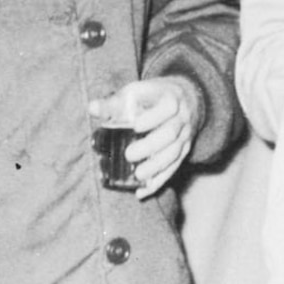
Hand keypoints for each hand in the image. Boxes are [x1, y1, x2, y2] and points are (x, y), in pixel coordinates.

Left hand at [88, 75, 201, 197]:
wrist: (190, 98)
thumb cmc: (156, 95)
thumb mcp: (139, 92)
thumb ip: (115, 102)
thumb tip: (93, 108)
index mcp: (171, 98)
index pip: (168, 107)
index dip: (154, 117)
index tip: (136, 126)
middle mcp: (181, 118)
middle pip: (170, 133)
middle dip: (150, 146)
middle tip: (129, 155)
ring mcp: (185, 136)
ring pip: (174, 153)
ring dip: (156, 167)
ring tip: (138, 175)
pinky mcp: (184, 151)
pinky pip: (174, 168)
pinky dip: (159, 181)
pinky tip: (143, 191)